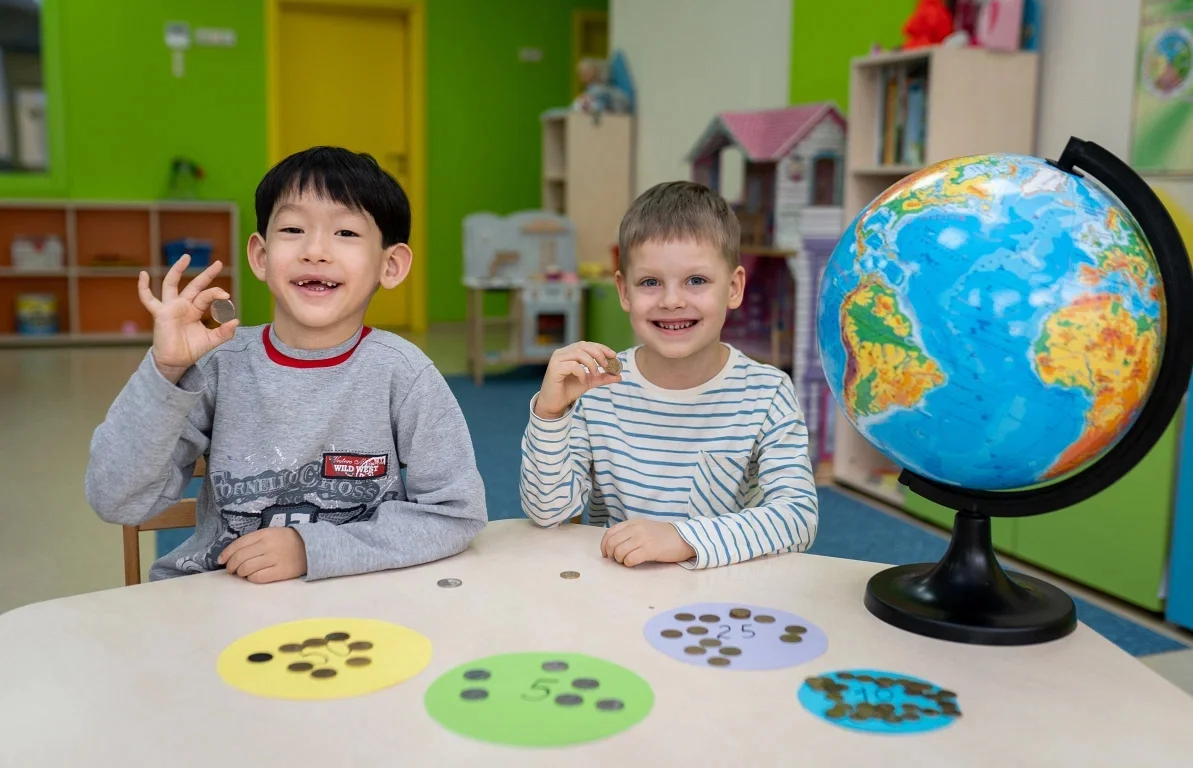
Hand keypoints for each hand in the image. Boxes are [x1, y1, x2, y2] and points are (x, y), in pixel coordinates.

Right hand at [139, 254, 239, 382]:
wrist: (175, 362)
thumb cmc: (191, 349)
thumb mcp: (212, 340)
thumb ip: (224, 332)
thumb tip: (236, 320)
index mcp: (195, 310)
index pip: (207, 296)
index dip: (217, 294)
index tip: (227, 296)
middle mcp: (183, 305)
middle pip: (195, 285)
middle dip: (206, 274)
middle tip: (219, 263)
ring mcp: (170, 307)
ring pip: (172, 284)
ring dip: (177, 270)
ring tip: (186, 257)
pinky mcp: (160, 313)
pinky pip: (148, 299)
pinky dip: (143, 287)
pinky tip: (142, 274)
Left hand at [218, 528, 307, 582]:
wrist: (311, 548)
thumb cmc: (287, 541)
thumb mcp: (270, 534)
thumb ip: (253, 541)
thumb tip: (231, 555)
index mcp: (264, 534)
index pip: (238, 544)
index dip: (226, 554)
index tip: (221, 560)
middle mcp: (268, 545)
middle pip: (240, 558)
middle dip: (231, 566)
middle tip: (231, 570)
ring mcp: (274, 559)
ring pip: (246, 568)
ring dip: (240, 573)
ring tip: (243, 573)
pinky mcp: (280, 572)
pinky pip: (258, 577)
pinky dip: (251, 578)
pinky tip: (253, 576)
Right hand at [534, 341, 621, 418]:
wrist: (555, 404)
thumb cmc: (569, 390)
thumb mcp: (589, 382)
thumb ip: (602, 377)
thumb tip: (619, 376)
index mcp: (569, 352)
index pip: (587, 344)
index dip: (601, 348)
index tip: (613, 355)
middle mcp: (562, 353)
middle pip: (583, 346)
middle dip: (598, 354)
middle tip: (607, 365)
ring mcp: (557, 359)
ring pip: (579, 354)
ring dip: (591, 364)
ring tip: (595, 375)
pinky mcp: (554, 368)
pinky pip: (572, 365)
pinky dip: (581, 372)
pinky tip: (582, 381)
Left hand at [600, 519, 695, 566]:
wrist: (683, 538)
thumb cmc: (663, 536)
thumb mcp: (644, 528)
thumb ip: (629, 533)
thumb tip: (612, 546)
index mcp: (633, 523)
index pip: (610, 533)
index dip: (604, 545)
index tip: (606, 554)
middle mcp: (636, 529)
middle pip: (612, 543)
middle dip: (611, 554)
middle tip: (616, 560)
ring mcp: (642, 539)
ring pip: (619, 552)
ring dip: (620, 560)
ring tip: (627, 561)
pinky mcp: (650, 550)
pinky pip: (630, 559)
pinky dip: (628, 564)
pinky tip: (634, 563)